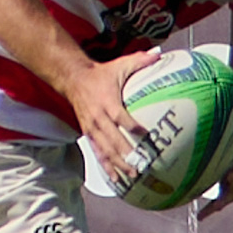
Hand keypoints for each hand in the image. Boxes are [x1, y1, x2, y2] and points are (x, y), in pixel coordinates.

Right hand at [66, 49, 158, 187]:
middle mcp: (99, 118)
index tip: (146, 136)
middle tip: (141, 165)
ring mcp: (92, 128)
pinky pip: (98, 152)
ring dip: (118, 164)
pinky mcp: (88, 134)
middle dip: (127, 154)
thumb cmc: (100, 74)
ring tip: (132, 175)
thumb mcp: (120, 65)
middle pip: (113, 140)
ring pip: (105, 150)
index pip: (120, 117)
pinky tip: (115, 178)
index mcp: (108, 102)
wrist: (72, 80)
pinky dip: (106, 166)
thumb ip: (141, 60)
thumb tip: (160, 53)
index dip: (132, 127)